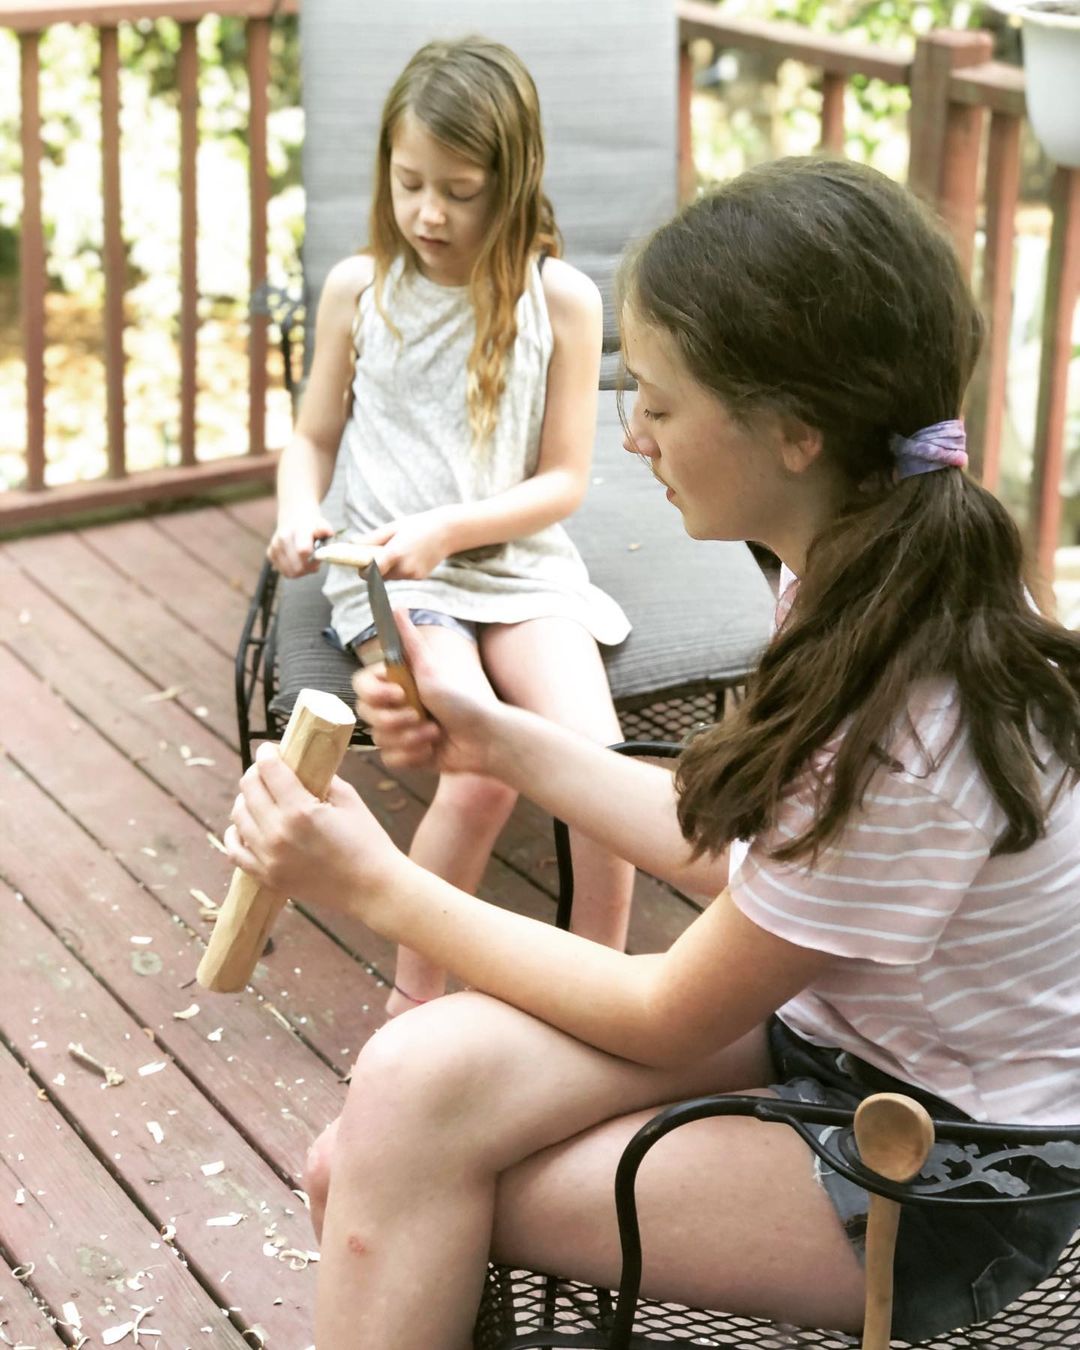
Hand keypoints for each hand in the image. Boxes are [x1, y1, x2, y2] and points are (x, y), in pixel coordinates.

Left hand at [224, 744, 405, 924]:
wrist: (372, 889)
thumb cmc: (367, 841)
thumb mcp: (349, 800)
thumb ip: (323, 779)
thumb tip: (304, 764)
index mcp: (300, 810)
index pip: (269, 771)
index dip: (267, 753)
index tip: (270, 749)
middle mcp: (277, 833)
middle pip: (249, 790)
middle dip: (255, 773)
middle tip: (265, 770)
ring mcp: (269, 858)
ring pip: (238, 817)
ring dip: (245, 800)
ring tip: (257, 796)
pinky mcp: (268, 877)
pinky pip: (236, 851)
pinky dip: (235, 835)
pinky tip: (244, 826)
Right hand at [268, 510, 334, 576]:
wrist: (293, 515)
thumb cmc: (310, 523)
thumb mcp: (321, 523)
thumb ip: (325, 529)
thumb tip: (328, 532)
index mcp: (296, 530)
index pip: (303, 551)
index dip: (314, 559)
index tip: (319, 556)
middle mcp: (282, 539)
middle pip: (297, 568)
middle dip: (309, 569)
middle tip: (316, 562)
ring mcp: (274, 547)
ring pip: (290, 573)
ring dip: (302, 571)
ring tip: (307, 561)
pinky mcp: (270, 553)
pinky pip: (284, 572)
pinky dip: (293, 570)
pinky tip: (299, 561)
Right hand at [353, 610, 503, 772]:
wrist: (484, 739)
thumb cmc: (461, 701)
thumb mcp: (431, 669)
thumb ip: (410, 641)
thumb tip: (397, 606)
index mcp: (396, 683)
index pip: (361, 687)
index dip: (376, 694)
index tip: (399, 694)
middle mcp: (394, 706)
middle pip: (367, 715)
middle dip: (396, 719)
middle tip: (422, 715)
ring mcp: (399, 731)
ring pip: (379, 739)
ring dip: (410, 738)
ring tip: (435, 733)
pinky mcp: (406, 755)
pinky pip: (390, 759)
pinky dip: (412, 755)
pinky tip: (432, 749)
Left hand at [364, 508, 456, 579]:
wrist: (448, 531)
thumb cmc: (419, 525)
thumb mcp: (393, 527)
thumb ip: (372, 538)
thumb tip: (353, 543)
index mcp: (394, 554)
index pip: (370, 573)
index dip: (363, 570)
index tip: (362, 564)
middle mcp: (404, 568)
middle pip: (379, 577)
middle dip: (376, 569)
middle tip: (380, 553)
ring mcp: (413, 575)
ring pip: (391, 578)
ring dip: (389, 569)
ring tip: (398, 551)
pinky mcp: (420, 577)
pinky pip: (403, 577)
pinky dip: (401, 569)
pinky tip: (410, 556)